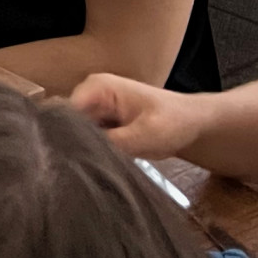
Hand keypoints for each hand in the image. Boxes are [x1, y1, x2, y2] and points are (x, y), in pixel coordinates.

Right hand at [70, 72, 199, 157]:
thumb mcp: (147, 133)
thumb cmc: (174, 121)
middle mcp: (91, 96)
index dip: (64, 134)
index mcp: (98, 87)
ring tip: (88, 171)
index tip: (68, 159)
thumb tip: (82, 153)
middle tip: (78, 169)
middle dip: (73, 145)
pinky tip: (96, 168)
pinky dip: (93, 154)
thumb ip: (114, 142)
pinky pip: (88, 141)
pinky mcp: (102, 126)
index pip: (66, 110)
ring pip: (76, 134)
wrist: (193, 125)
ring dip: (83, 152)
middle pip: (68, 123)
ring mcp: (96, 111)